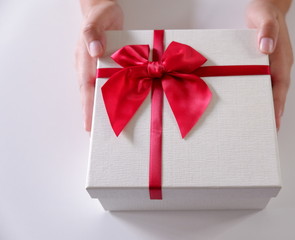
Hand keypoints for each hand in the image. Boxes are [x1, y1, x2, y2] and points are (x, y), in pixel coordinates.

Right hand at [75, 0, 122, 131]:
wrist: (105, 8)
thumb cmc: (99, 13)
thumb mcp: (96, 20)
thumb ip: (92, 34)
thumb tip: (95, 51)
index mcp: (85, 60)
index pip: (86, 87)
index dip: (87, 107)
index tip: (88, 125)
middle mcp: (91, 66)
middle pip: (92, 94)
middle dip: (95, 114)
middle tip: (99, 134)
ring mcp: (100, 67)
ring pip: (102, 90)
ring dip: (106, 107)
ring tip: (112, 125)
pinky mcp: (110, 65)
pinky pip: (112, 82)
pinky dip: (116, 94)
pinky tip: (124, 104)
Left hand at [246, 0, 292, 130]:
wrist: (265, 6)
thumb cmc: (264, 11)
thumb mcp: (264, 17)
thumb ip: (267, 31)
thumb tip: (266, 48)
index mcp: (282, 58)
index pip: (280, 85)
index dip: (277, 103)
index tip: (274, 119)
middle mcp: (280, 64)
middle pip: (277, 92)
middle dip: (273, 112)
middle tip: (268, 130)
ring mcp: (273, 65)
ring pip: (272, 90)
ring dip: (267, 106)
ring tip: (261, 124)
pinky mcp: (265, 65)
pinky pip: (264, 83)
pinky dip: (260, 95)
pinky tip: (252, 103)